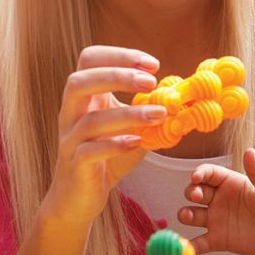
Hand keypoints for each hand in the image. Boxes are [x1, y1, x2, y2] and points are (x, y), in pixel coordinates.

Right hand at [44, 45, 165, 226]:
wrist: (78, 198)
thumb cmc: (106, 158)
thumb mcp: (131, 128)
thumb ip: (150, 112)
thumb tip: (185, 99)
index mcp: (84, 98)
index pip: (90, 60)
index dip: (120, 55)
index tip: (152, 65)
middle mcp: (70, 114)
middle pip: (79, 81)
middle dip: (117, 76)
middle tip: (151, 82)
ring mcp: (70, 140)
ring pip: (89, 121)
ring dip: (128, 114)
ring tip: (159, 113)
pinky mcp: (75, 166)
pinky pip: (89, 151)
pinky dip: (115, 144)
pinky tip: (137, 142)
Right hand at [178, 148, 254, 254]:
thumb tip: (249, 150)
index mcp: (230, 183)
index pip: (208, 173)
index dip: (199, 173)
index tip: (196, 177)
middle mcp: (219, 199)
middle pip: (195, 192)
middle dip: (191, 192)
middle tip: (195, 196)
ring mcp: (216, 220)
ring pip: (192, 215)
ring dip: (186, 214)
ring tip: (188, 216)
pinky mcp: (218, 240)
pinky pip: (199, 243)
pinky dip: (189, 246)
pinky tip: (185, 248)